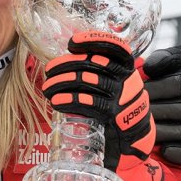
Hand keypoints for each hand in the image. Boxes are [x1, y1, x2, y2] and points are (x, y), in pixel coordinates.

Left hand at [43, 31, 163, 180]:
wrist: (133, 140)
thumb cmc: (117, 107)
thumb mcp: (113, 85)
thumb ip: (97, 70)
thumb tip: (66, 59)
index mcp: (127, 68)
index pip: (116, 47)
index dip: (94, 41)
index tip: (73, 42)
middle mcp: (128, 80)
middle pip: (93, 63)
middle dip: (65, 64)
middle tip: (48, 70)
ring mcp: (122, 98)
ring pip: (86, 81)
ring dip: (61, 83)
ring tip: (47, 88)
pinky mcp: (114, 116)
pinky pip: (87, 102)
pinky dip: (68, 101)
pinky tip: (56, 102)